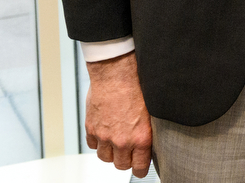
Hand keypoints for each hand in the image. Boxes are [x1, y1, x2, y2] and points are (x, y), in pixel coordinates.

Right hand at [84, 51, 152, 176]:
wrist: (116, 74)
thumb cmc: (137, 86)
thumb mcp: (153, 110)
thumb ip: (148, 129)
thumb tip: (150, 139)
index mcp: (140, 137)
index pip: (139, 166)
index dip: (141, 170)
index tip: (141, 169)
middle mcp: (121, 140)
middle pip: (120, 165)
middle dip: (126, 161)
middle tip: (129, 154)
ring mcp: (104, 136)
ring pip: (105, 157)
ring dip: (110, 153)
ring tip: (116, 144)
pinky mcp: (91, 128)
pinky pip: (92, 145)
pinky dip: (98, 142)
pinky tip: (104, 134)